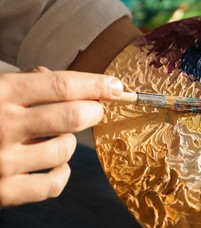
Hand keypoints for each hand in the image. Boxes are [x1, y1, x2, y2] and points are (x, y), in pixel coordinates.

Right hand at [0, 67, 122, 206]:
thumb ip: (23, 83)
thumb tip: (60, 80)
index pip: (62, 85)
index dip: (96, 84)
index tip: (117, 86)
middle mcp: (2, 126)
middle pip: (72, 116)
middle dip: (93, 111)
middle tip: (95, 109)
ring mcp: (2, 163)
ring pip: (65, 150)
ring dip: (70, 141)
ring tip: (56, 136)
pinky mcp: (2, 193)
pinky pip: (53, 184)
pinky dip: (62, 172)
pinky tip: (54, 164)